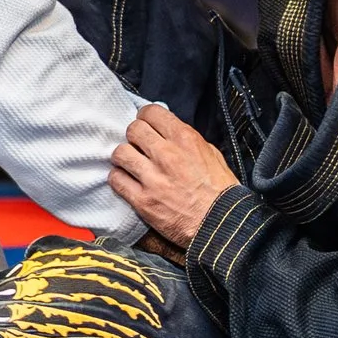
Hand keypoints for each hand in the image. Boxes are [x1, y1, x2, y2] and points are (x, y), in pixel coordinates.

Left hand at [109, 104, 238, 249]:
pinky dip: (118, 179)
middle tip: (138, 145)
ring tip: (130, 164)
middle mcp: (166, 155)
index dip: (145, 117)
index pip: (151, 112)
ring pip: (120, 153)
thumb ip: (189, 141)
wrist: (220, 225)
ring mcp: (152, 178)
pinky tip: (126, 181)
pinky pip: (116, 180)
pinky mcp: (142, 201)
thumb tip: (171, 133)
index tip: (146, 124)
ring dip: (123, 157)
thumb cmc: (220, 192)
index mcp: (185, 139)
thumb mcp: (213, 155)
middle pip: (132, 129)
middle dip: (134, 136)